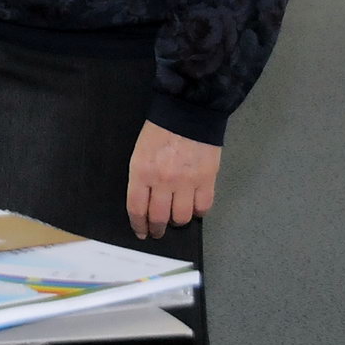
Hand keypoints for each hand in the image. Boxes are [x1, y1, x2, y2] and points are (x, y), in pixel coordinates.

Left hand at [126, 121, 221, 239]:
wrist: (187, 113)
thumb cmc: (159, 131)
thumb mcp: (140, 153)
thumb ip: (142, 178)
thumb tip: (145, 202)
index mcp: (142, 172)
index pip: (137, 208)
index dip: (139, 224)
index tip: (141, 232)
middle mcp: (163, 181)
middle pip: (159, 217)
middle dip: (157, 229)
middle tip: (158, 232)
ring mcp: (187, 182)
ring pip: (182, 217)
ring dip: (178, 222)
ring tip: (176, 219)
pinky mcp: (207, 180)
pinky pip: (203, 207)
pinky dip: (198, 212)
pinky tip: (194, 209)